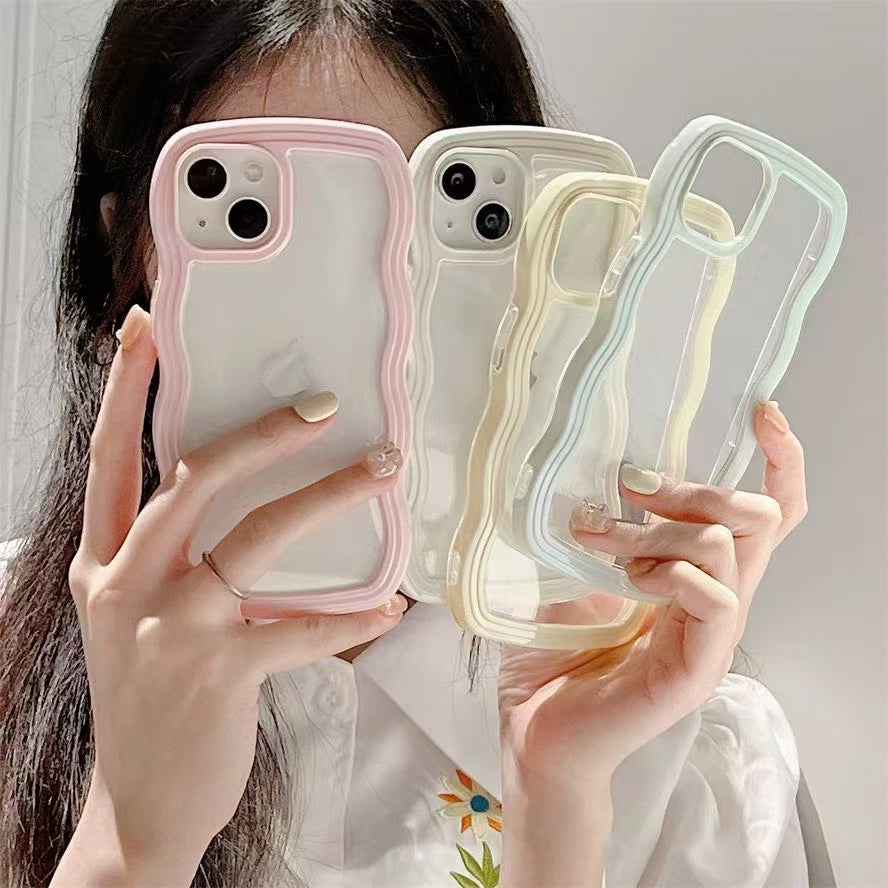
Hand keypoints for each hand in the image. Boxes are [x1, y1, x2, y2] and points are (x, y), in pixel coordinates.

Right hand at [52, 306, 407, 887]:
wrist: (139, 805)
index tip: (146, 330)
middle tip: (320, 402)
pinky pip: (299, 629)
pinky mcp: (217, 672)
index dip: (125, 391)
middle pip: (190, 480)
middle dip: (257, 433)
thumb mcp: (138, 613)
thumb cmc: (152, 697)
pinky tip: (390, 606)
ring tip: (381, 468)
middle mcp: (126, 585)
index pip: (110, 459)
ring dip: (327, 496)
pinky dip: (349, 616)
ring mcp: (169, 628)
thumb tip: (247, 493)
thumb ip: (174, 555)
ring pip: (254, 537)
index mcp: (104, 563)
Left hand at [497, 402, 805, 886]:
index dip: (778, 460)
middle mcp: (715, 600)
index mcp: (694, 575)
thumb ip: (599, 528)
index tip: (763, 411)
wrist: (537, 730)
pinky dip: (669, 572)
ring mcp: (711, 634)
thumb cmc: (554, 652)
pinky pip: (714, 598)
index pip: (763, 515)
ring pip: (724, 546)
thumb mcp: (573, 570)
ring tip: (597, 537)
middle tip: (630, 487)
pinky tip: (626, 578)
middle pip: (755, 517)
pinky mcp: (698, 666)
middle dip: (696, 486)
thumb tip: (593, 474)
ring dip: (655, 528)